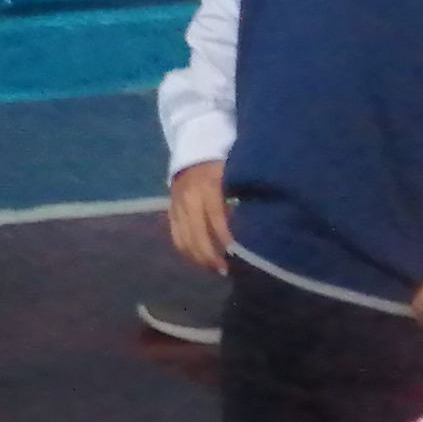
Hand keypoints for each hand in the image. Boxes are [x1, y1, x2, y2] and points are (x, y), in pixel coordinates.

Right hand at [167, 161, 233, 275]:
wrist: (195, 151)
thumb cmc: (224, 166)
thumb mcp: (235, 175)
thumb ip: (241, 197)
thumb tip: (252, 226)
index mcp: (207, 186)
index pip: (215, 217)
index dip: (225, 237)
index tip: (237, 254)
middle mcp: (188, 197)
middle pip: (195, 233)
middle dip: (209, 255)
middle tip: (224, 271)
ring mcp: (177, 205)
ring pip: (183, 237)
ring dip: (197, 257)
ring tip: (213, 269)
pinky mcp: (171, 210)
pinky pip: (176, 235)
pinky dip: (186, 250)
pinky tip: (199, 260)